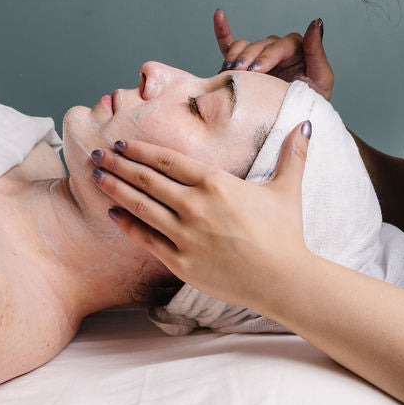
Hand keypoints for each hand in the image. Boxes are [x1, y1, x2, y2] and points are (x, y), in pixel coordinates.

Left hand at [89, 122, 312, 309]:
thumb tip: (307, 125)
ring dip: (115, 189)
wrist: (285, 280)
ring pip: (140, 206)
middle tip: (98, 154)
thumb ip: (292, 155)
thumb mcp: (288, 189)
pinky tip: (112, 213)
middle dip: (119, 164)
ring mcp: (185, 235)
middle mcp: (195, 205)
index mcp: (216, 183)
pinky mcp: (181, 262)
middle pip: (147, 179)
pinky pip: (146, 240)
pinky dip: (127, 225)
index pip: (168, 160)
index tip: (122, 143)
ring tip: (97, 177)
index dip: (141, 149)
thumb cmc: (286, 234)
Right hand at [213, 9, 334, 99]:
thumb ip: (317, 51)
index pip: (281, 45)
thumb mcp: (322, 79)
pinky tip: (218, 16)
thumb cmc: (312, 103)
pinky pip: (232, 45)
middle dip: (249, 59)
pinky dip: (223, 31)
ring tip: (228, 71)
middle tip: (241, 75)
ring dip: (235, 56)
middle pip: (260, 45)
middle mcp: (277, 49)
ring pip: (244, 46)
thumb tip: (316, 22)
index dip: (268, 56)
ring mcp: (260, 55)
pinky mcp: (246, 64)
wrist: (295, 123)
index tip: (257, 70)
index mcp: (297, 49)